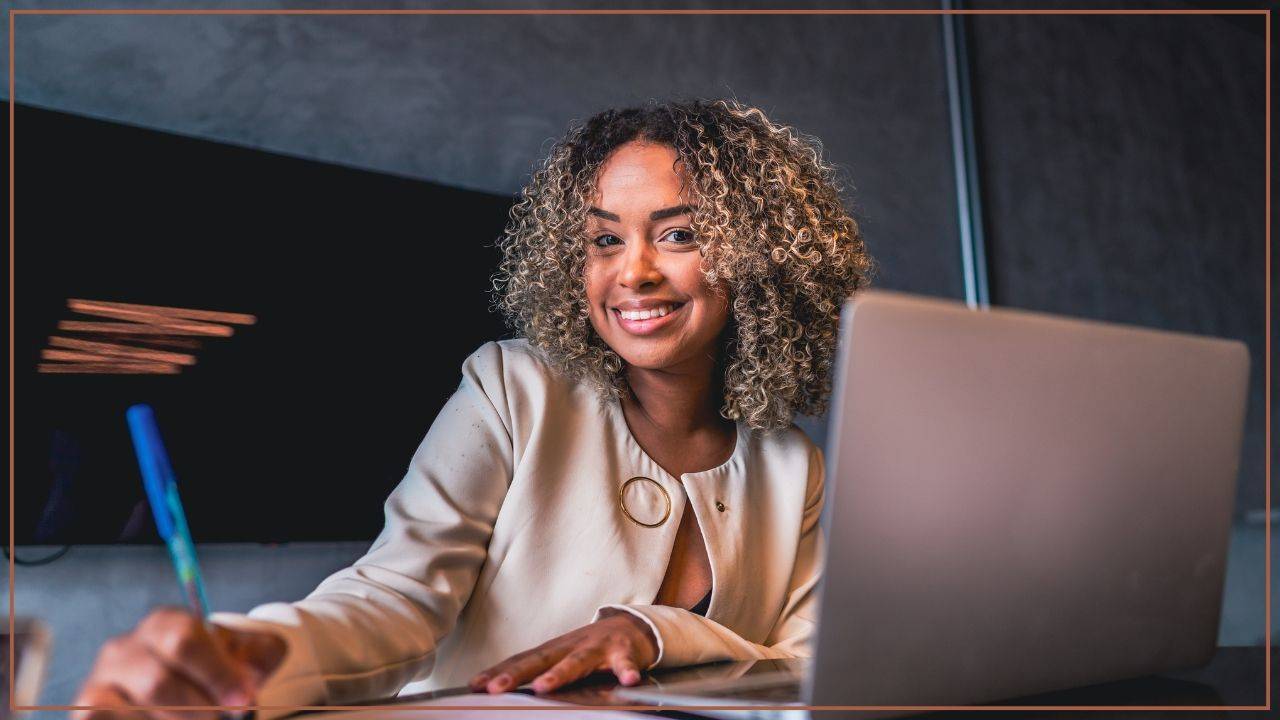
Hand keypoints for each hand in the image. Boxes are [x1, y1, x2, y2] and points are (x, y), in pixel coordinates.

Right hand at [72, 606, 285, 719]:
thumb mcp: (247, 655)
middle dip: (198, 708)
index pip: (184, 641)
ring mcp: (100, 679)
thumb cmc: (217, 670)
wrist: (188, 685)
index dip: (216, 675)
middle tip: (219, 719)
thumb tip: (245, 687)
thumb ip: (256, 660)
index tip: (241, 701)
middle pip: (158, 682)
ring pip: (136, 708)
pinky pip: (101, 719)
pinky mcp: (86, 709)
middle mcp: (124, 647)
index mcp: (165, 623)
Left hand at [468, 610, 657, 694]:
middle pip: (541, 660)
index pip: (522, 660)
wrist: (631, 626)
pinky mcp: (623, 651)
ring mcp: (597, 647)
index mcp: (554, 650)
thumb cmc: (590, 647)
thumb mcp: (563, 656)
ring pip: (577, 661)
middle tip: (495, 688)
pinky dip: (626, 670)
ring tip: (543, 687)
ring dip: (560, 674)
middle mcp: (571, 646)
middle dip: (516, 674)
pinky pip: (625, 663)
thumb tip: (504, 685)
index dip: (498, 672)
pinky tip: (627, 680)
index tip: (475, 686)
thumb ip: (540, 670)